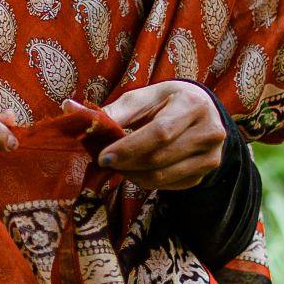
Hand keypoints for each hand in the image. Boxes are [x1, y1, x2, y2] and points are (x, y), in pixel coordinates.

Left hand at [95, 81, 224, 190]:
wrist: (203, 111)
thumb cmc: (168, 101)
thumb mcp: (144, 97)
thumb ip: (114, 110)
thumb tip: (73, 111)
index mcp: (193, 105)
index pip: (160, 132)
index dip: (128, 148)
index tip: (103, 157)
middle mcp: (209, 132)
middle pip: (159, 158)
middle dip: (126, 164)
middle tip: (105, 162)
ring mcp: (211, 156)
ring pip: (162, 177)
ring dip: (132, 176)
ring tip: (119, 166)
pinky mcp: (205, 174)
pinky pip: (169, 186)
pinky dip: (146, 181)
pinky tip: (137, 170)